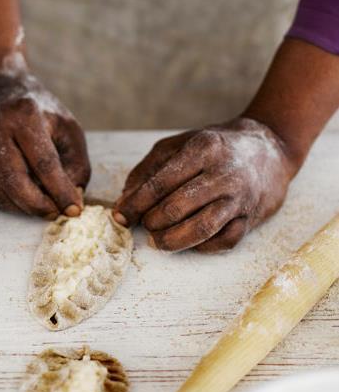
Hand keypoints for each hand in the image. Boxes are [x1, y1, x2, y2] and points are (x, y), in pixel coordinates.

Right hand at [0, 69, 89, 216]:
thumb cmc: (40, 111)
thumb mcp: (68, 126)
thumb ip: (76, 162)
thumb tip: (72, 198)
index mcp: (25, 116)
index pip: (43, 162)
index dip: (60, 190)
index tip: (74, 209)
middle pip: (13, 180)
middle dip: (37, 205)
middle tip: (55, 213)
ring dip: (23, 207)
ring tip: (44, 205)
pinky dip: (10, 202)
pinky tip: (26, 198)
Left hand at [114, 117, 296, 252]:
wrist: (271, 149)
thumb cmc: (216, 148)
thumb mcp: (180, 144)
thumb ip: (149, 169)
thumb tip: (124, 200)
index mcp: (202, 149)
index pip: (159, 183)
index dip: (134, 204)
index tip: (120, 215)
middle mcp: (223, 173)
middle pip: (176, 208)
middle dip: (151, 222)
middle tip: (143, 224)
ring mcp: (240, 197)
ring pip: (201, 229)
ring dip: (172, 240)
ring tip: (158, 240)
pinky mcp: (251, 217)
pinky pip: (224, 241)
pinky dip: (201, 247)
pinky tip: (188, 241)